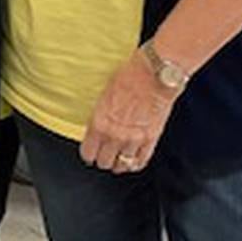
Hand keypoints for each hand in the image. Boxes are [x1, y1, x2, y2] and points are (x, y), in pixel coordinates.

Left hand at [80, 52, 178, 173]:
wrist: (154, 74)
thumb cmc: (129, 76)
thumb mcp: (104, 94)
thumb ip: (100, 115)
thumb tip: (97, 125)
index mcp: (99, 123)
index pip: (88, 152)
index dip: (88, 155)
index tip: (90, 154)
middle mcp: (114, 135)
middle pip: (104, 162)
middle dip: (103, 159)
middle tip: (104, 155)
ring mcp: (133, 139)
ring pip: (122, 165)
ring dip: (119, 164)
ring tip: (118, 160)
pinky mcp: (151, 139)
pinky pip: (141, 161)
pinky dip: (135, 164)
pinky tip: (132, 161)